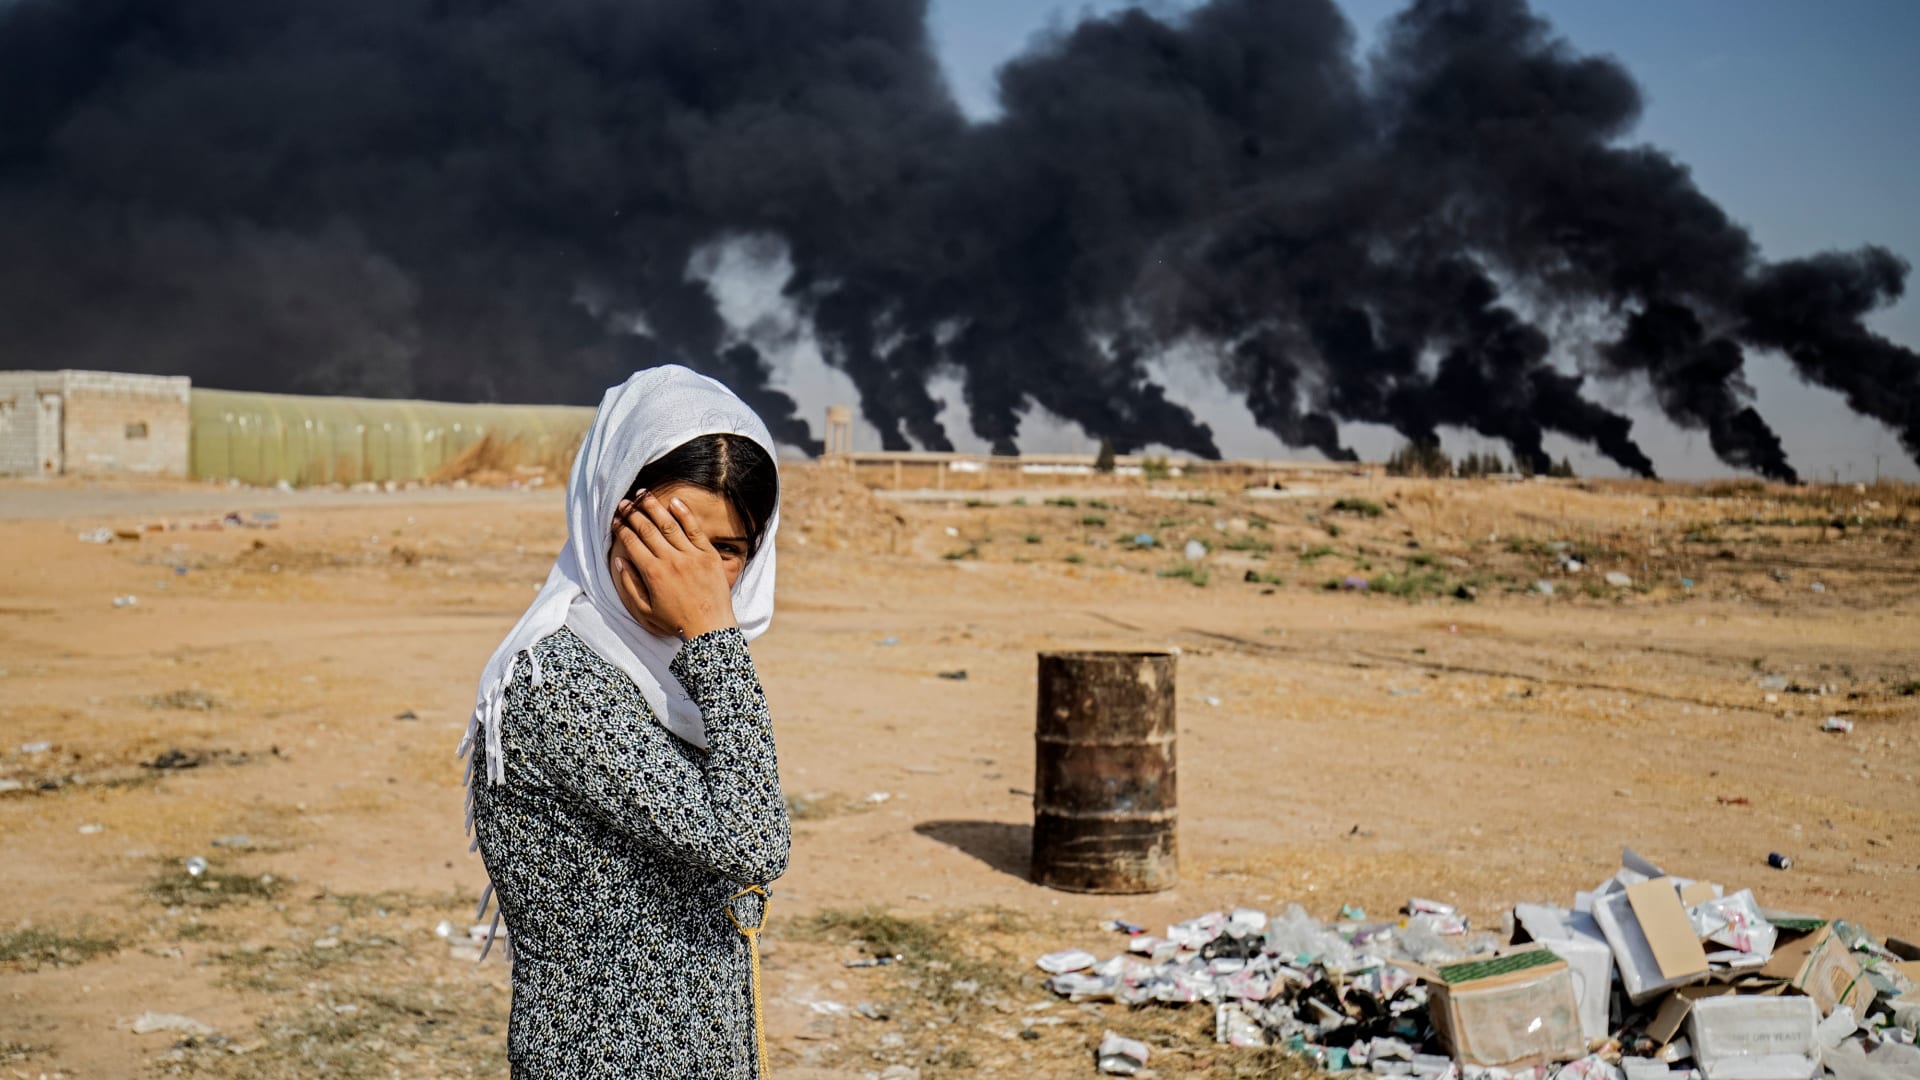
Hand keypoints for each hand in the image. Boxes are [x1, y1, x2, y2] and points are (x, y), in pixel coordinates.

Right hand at [608, 489, 738, 640]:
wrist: (710, 628)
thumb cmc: (676, 622)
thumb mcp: (645, 611)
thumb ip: (629, 585)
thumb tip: (619, 562)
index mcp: (652, 573)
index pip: (632, 543)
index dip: (621, 529)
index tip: (614, 520)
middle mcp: (670, 560)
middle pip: (647, 529)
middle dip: (632, 513)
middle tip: (623, 502)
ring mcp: (691, 555)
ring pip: (669, 525)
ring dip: (654, 507)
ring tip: (643, 494)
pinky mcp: (708, 555)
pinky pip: (695, 529)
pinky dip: (684, 514)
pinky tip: (674, 501)